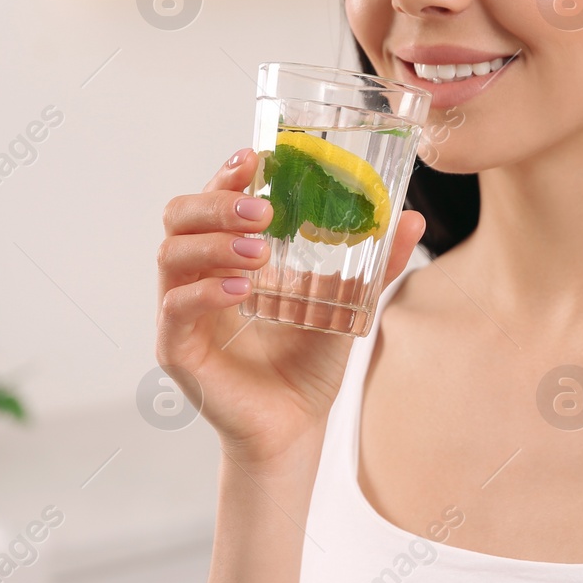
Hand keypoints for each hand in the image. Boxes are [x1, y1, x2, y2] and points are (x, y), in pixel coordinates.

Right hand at [156, 148, 425, 471]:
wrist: (297, 424)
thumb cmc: (309, 359)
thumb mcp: (346, 301)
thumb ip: (375, 262)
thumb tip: (411, 218)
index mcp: (226, 254)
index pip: (210, 201)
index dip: (226, 175)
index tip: (255, 158)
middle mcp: (196, 275)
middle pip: (178, 217)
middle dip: (216, 203)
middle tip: (263, 210)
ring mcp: (180, 312)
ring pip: (171, 255)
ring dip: (215, 244)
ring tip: (261, 252)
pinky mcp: (177, 350)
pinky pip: (175, 308)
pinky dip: (205, 293)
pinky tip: (242, 289)